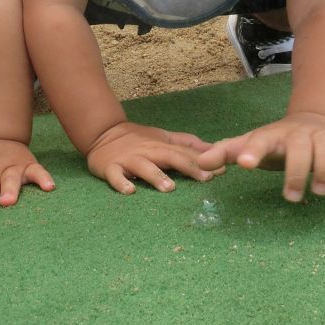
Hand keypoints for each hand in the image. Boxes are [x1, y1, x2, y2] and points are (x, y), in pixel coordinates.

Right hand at [86, 121, 221, 195]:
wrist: (102, 133)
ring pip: (144, 167)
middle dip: (188, 167)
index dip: (204, 161)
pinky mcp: (110, 168)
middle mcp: (148, 152)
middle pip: (170, 157)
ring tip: (169, 188)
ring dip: (156, 176)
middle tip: (206, 179)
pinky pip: (115, 176)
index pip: (185, 153)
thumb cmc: (138, 139)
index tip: (222, 172)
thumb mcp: (164, 138)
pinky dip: (121, 183)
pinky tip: (130, 191)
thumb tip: (214, 149)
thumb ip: (187, 144)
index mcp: (162, 146)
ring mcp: (128, 160)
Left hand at [198, 112, 324, 202]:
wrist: (313, 121)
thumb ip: (227, 152)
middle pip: (301, 148)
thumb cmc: (277, 141)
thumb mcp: (251, 144)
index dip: (251, 150)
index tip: (242, 164)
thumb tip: (201, 163)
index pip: (260, 140)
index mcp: (273, 136)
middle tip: (291, 197)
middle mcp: (301, 134)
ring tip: (320, 191)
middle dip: (297, 172)